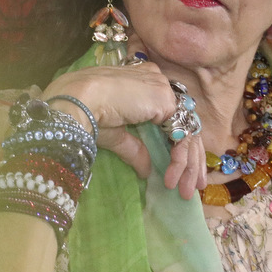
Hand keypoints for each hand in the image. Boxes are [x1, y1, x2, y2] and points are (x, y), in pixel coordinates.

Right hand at [41, 37, 206, 198]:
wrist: (77, 100)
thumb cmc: (87, 113)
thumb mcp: (115, 134)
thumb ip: (136, 149)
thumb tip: (146, 170)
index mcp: (145, 82)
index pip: (171, 115)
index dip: (177, 142)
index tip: (178, 169)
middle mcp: (159, 81)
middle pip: (184, 122)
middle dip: (192, 157)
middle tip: (194, 186)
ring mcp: (164, 89)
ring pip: (187, 130)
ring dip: (189, 163)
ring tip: (186, 190)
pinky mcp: (166, 101)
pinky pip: (181, 135)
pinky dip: (180, 159)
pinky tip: (171, 177)